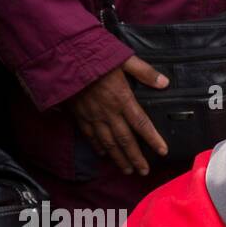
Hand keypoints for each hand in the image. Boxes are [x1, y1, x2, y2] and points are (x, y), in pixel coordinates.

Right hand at [67, 55, 168, 174]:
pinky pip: (90, 135)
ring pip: (108, 143)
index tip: (162, 152)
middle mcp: (108, 112)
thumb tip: (164, 82)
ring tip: (127, 170)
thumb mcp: (123, 58)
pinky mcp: (78, 114)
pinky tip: (103, 154)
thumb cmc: (93, 55)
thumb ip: (144, 71)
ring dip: (118, 158)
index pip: (142, 124)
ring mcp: (92, 115)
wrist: (61, 56)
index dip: (153, 139)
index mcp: (122, 98)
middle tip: (144, 171)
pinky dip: (98, 146)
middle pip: (125, 140)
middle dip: (136, 158)